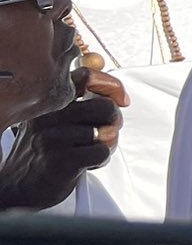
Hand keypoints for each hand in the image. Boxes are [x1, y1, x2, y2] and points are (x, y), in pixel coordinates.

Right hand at [0, 60, 124, 210]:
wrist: (18, 186)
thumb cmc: (43, 149)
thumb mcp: (54, 116)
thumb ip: (76, 92)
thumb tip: (99, 59)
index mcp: (47, 102)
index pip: (85, 76)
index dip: (111, 85)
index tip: (121, 99)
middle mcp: (48, 116)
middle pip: (105, 106)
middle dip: (113, 121)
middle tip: (104, 132)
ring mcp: (53, 137)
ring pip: (106, 131)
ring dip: (107, 143)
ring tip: (89, 149)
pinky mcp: (62, 160)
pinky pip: (102, 152)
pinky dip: (101, 160)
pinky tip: (85, 164)